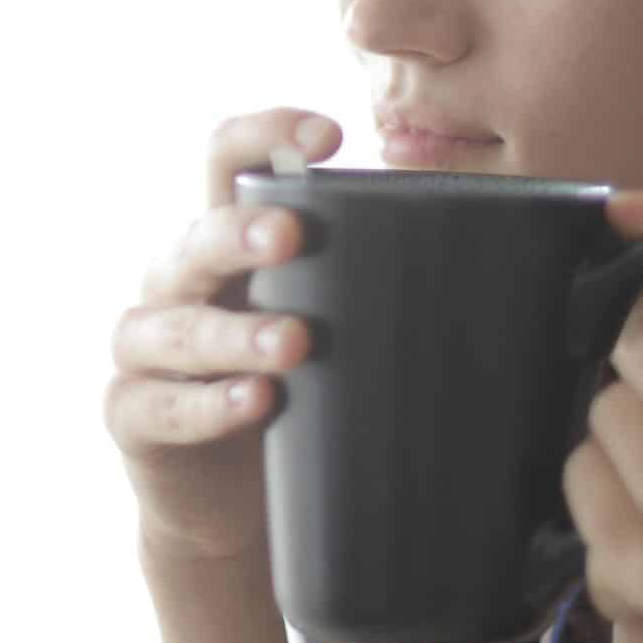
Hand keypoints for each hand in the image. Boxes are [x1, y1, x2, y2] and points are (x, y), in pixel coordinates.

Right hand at [104, 108, 340, 567]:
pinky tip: (255, 403)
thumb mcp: (331, 327)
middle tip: (292, 235)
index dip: (264, 134)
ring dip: (236, 333)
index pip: (227, 162)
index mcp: (226, 244)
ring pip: (175, 327)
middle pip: (196, 239)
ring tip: (295, 344)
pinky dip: (207, 406)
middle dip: (241, 233)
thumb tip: (510, 254)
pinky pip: (158, 406)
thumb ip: (376, 283)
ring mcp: (145, 351)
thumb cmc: (295, 396)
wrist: (229, 509)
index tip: (327, 134)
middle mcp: (177, 284)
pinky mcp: (132, 417)